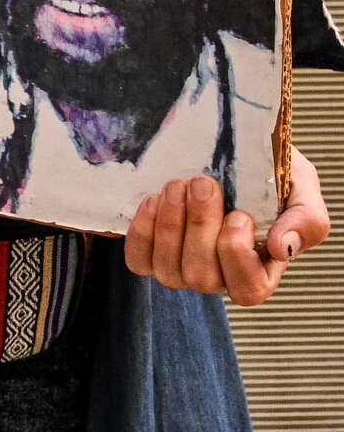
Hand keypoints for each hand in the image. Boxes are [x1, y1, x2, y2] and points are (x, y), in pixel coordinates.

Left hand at [127, 152, 327, 306]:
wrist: (231, 156)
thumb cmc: (270, 180)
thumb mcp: (303, 193)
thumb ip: (305, 222)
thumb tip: (282, 247)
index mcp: (261, 273)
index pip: (247, 288)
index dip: (237, 253)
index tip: (239, 214)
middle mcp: (220, 278)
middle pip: (202, 274)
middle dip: (200, 225)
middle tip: (202, 183)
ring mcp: (182, 269)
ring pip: (169, 269)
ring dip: (170, 225)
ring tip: (177, 185)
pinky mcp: (152, 254)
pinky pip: (139, 260)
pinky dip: (142, 233)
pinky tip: (153, 200)